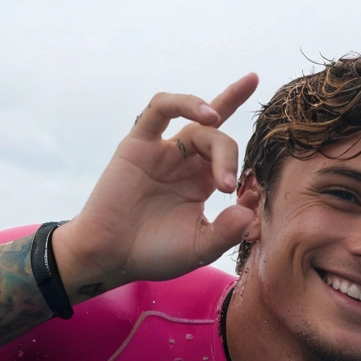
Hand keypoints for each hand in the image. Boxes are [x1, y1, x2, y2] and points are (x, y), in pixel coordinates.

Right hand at [54, 74, 258, 299]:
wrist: (110, 256)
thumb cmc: (153, 253)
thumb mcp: (199, 248)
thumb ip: (226, 232)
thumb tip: (249, 212)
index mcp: (203, 182)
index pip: (232, 157)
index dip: (246, 168)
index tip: (250, 198)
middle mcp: (185, 162)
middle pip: (218, 139)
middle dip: (229, 156)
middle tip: (228, 187)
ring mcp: (163, 151)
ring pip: (196, 120)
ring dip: (214, 111)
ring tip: (216, 119)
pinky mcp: (138, 144)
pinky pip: (160, 109)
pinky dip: (183, 103)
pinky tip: (205, 113)